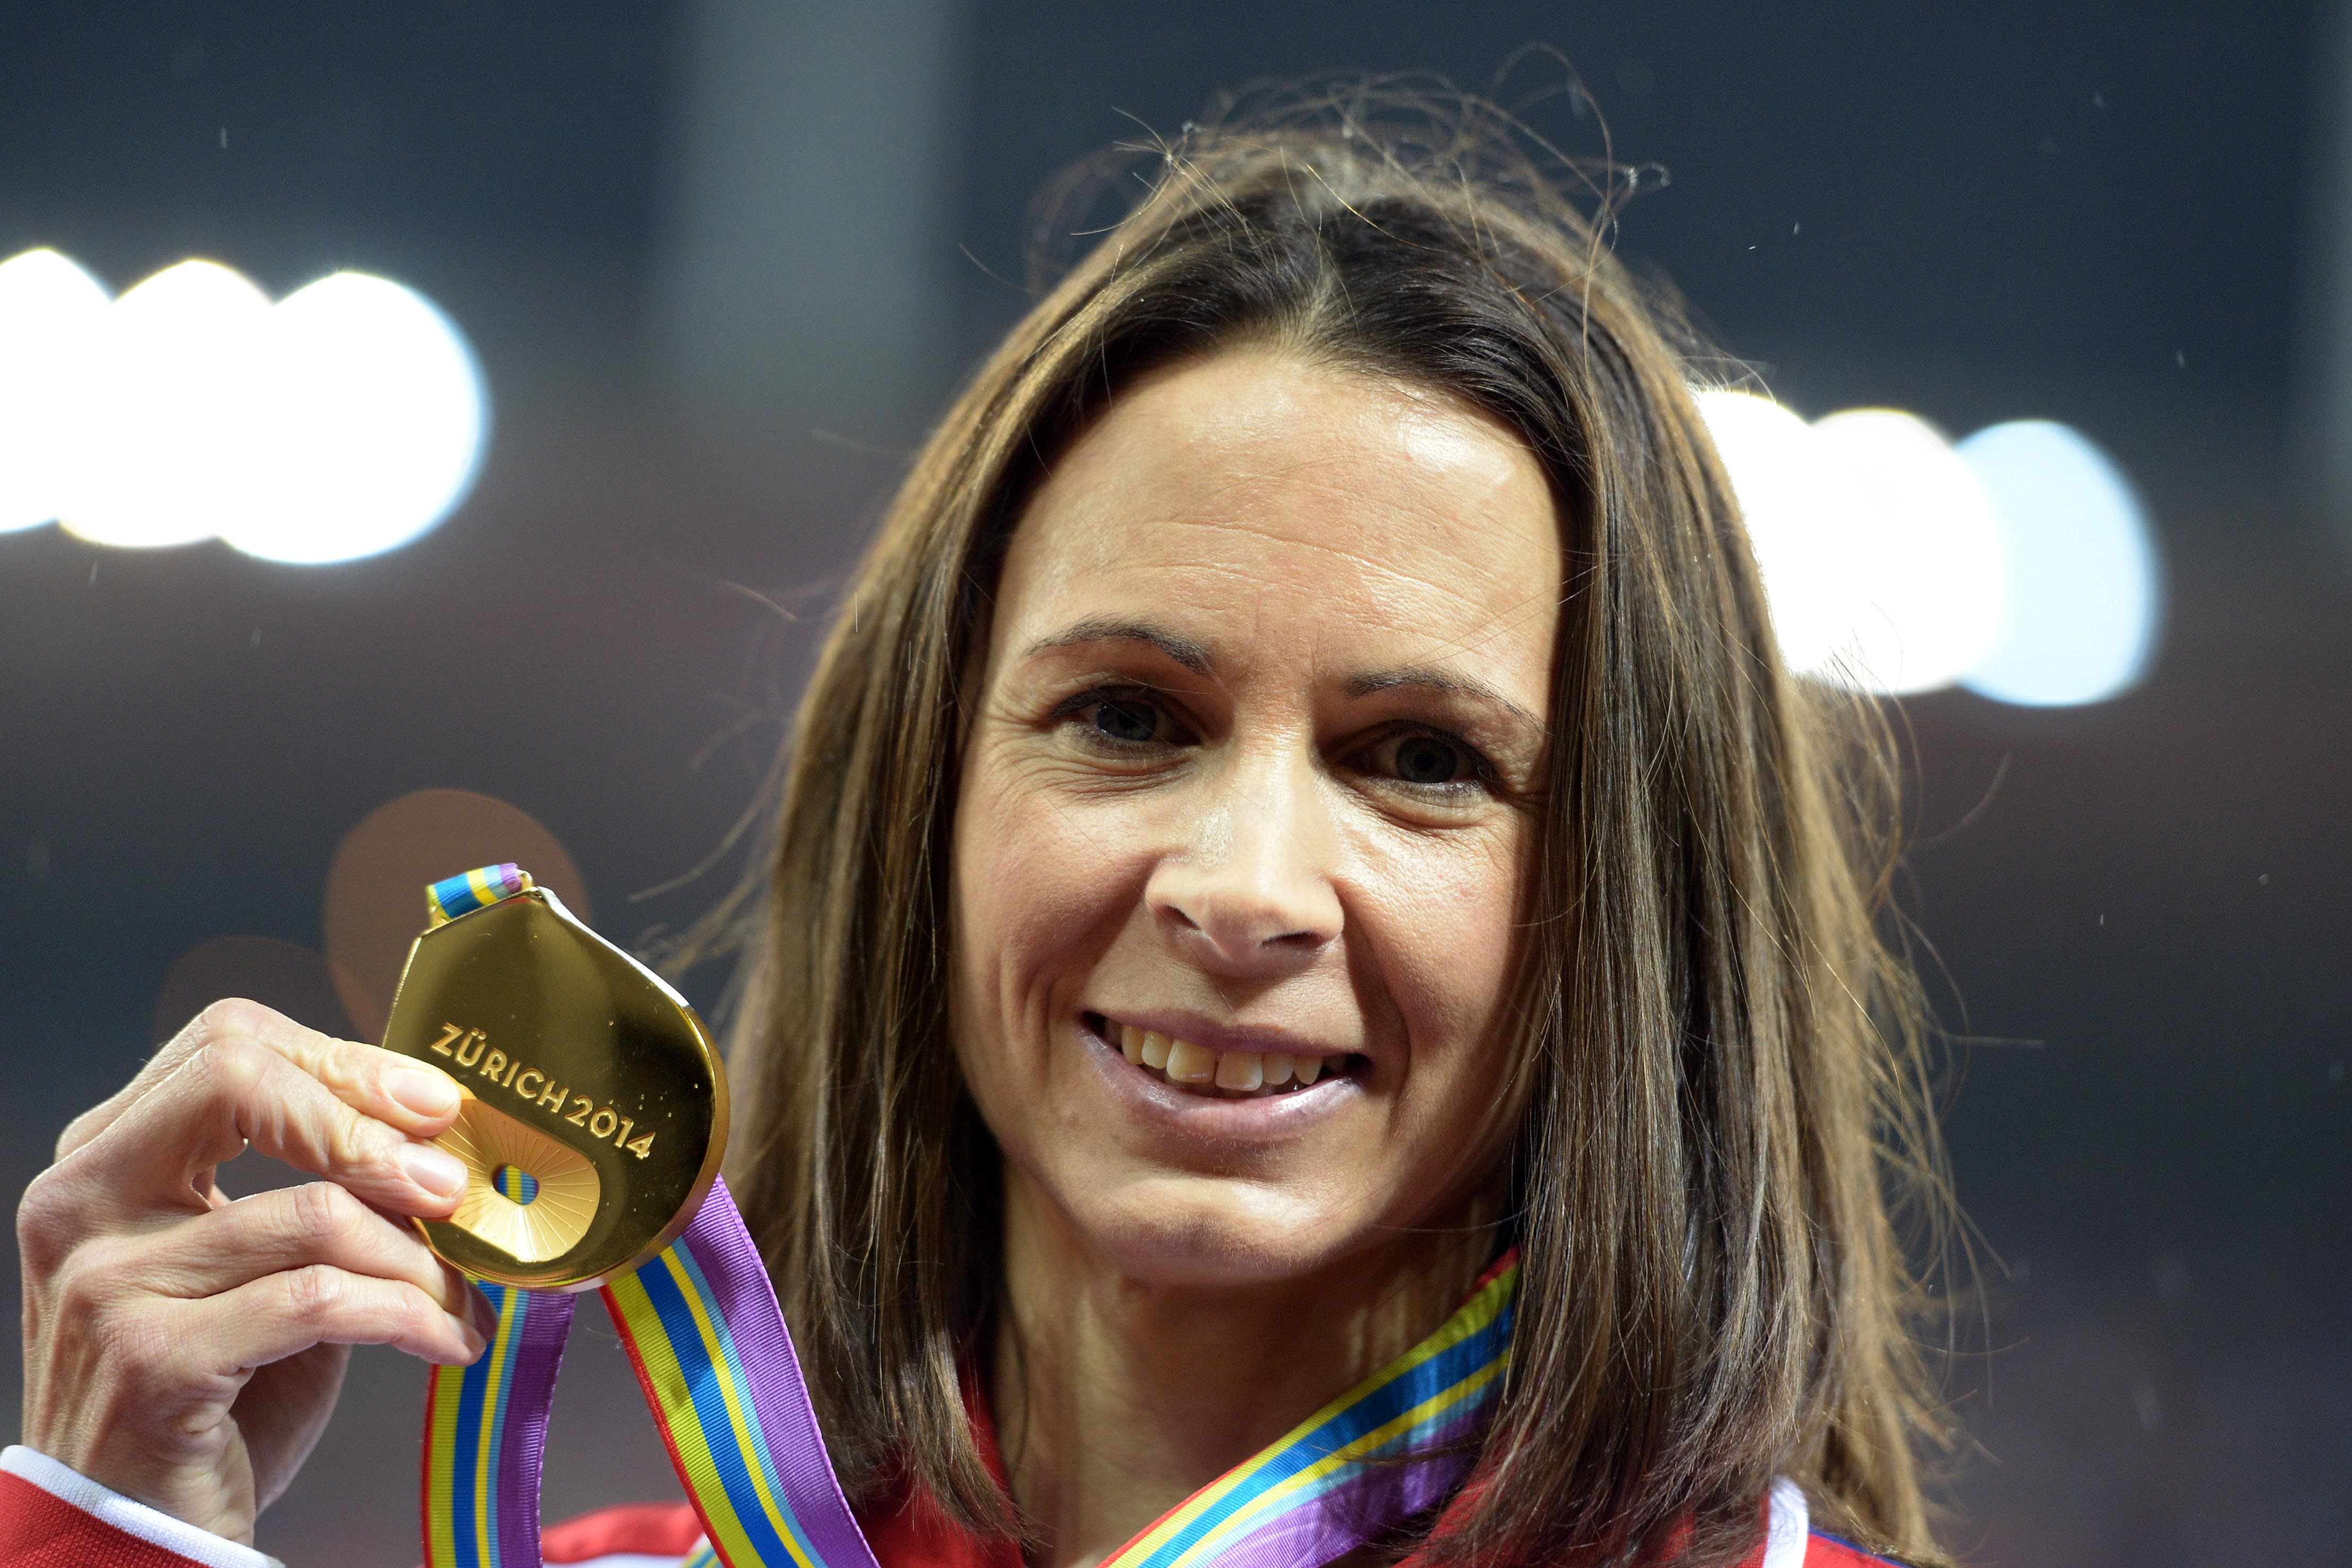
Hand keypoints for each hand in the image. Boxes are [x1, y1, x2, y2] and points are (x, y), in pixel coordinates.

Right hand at [16, 998, 493, 1545]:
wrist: (132, 1526)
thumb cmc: (216, 1388)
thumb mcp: (255, 1266)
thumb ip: (315, 1187)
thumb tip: (441, 1133)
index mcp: (105, 1159)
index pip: (224, 1045)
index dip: (343, 1061)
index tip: (433, 1106)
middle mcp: (84, 1204)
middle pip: (237, 1081)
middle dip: (368, 1123)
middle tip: (450, 1183)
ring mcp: (107, 1281)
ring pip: (313, 1213)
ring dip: (419, 1260)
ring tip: (461, 1299)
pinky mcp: (153, 1360)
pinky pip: (320, 1300)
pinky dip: (409, 1315)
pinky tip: (445, 1341)